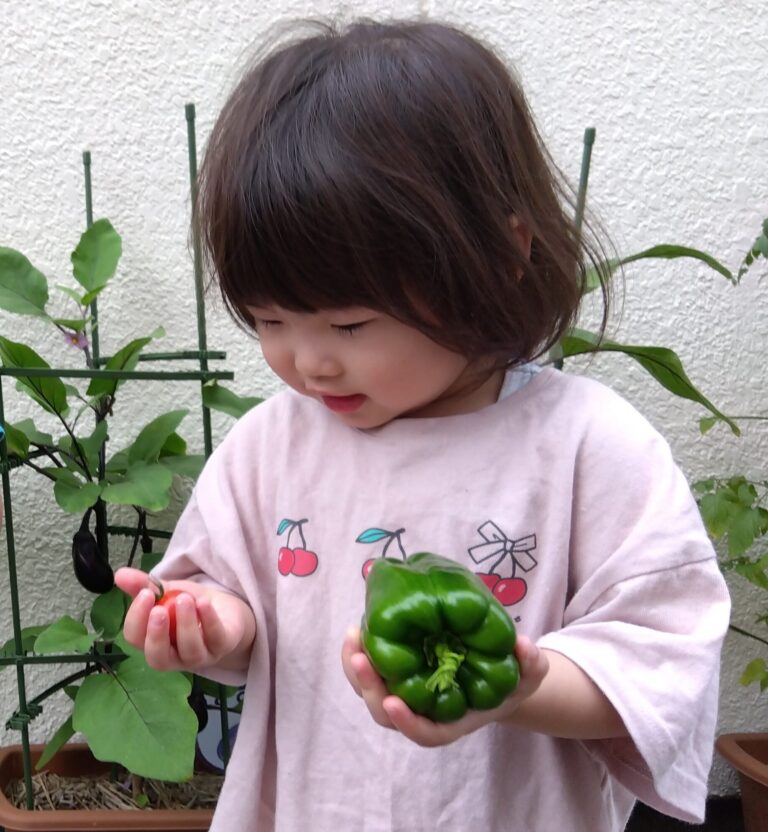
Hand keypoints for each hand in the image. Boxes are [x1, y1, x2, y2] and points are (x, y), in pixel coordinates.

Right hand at [115, 566, 253, 672]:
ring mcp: (199, 656)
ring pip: (189, 649)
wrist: (226, 611)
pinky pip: (215, 638)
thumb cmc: (190, 606)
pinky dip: (209, 620)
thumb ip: (144, 585)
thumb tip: (119, 575)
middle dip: (156, 634)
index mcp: (154, 643)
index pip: (136, 640)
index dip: (136, 619)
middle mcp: (174, 656)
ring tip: (184, 599)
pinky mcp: (222, 646)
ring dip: (185, 623)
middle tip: (158, 609)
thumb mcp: (167, 592)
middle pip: (158, 657)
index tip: (145, 594)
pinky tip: (204, 603)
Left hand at [341, 626, 547, 746]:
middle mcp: (424, 711)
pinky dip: (362, 650)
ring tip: (352, 634)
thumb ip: (530, 663)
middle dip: (369, 687)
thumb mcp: (529, 673)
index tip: (392, 703)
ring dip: (356, 667)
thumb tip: (524, 646)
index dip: (407, 722)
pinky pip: (374, 667)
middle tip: (360, 657)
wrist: (494, 673)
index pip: (425, 732)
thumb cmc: (509, 680)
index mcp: (451, 719)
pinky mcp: (398, 670)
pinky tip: (360, 626)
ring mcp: (407, 692)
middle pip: (386, 711)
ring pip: (371, 691)